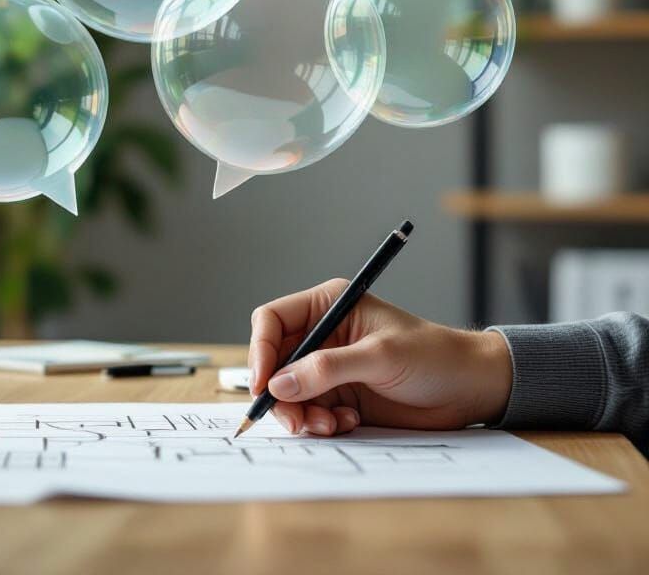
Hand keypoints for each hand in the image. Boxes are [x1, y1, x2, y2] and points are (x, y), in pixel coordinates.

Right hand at [247, 279, 512, 435]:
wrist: (469, 389)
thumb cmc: (432, 356)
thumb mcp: (380, 356)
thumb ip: (328, 368)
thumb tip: (280, 384)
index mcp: (327, 305)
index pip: (272, 320)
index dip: (261, 350)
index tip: (263, 384)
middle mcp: (322, 334)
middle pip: (274, 361)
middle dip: (280, 392)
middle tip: (296, 419)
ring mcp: (329, 367)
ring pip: (288, 391)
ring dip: (301, 413)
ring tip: (330, 424)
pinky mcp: (339, 396)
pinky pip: (309, 412)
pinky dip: (320, 423)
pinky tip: (348, 423)